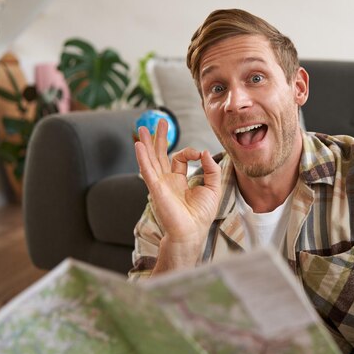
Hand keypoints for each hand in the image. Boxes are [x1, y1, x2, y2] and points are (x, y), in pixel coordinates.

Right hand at [135, 118, 220, 267]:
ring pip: (151, 159)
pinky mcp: (156, 188)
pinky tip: (139, 145)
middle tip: (160, 122)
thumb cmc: (201, 214)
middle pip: (160, 154)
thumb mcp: (213, 187)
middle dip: (160, 138)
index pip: (180, 158)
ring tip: (143, 128)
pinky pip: (147, 170)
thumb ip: (211, 169)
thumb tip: (205, 153)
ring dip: (147, 143)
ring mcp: (160, 184)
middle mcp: (167, 180)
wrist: (192, 231)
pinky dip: (143, 157)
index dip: (190, 151)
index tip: (200, 154)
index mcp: (179, 180)